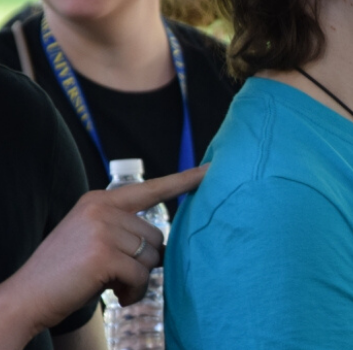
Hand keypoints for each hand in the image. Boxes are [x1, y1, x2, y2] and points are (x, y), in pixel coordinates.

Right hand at [2, 164, 207, 340]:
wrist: (24, 298)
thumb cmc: (64, 274)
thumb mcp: (93, 238)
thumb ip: (123, 230)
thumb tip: (163, 244)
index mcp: (101, 200)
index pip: (152, 188)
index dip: (185, 180)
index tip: (212, 170)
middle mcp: (102, 208)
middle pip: (156, 235)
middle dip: (144, 262)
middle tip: (116, 275)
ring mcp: (102, 229)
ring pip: (151, 257)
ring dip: (137, 280)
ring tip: (111, 285)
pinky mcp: (103, 254)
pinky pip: (141, 276)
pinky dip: (133, 292)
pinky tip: (115, 295)